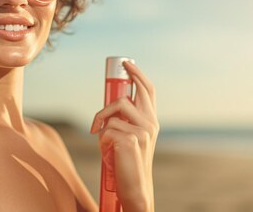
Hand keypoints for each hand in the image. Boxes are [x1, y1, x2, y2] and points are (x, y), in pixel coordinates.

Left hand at [90, 61, 158, 211]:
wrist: (134, 187)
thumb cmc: (127, 163)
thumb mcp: (130, 138)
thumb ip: (125, 122)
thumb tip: (110, 108)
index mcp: (151, 121)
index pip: (148, 92)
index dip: (139, 75)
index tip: (128, 63)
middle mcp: (150, 123)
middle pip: (133, 93)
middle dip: (127, 79)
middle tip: (120, 67)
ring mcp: (143, 131)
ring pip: (114, 110)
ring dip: (101, 121)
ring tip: (102, 138)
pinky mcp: (131, 139)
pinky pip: (106, 129)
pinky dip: (102, 140)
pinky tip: (109, 153)